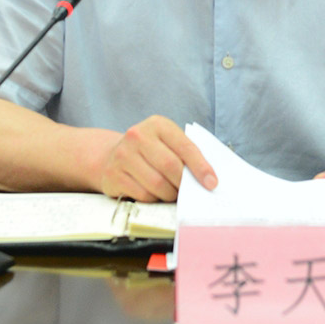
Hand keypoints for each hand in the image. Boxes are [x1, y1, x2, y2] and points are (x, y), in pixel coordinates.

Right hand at [99, 115, 216, 201]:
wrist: (112, 155)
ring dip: (170, 194)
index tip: (212, 183)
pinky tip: (155, 194)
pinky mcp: (113, 175)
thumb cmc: (149, 151)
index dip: (201, 167)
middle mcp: (138, 136)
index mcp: (157, 124)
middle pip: (170, 166)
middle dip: (184, 184)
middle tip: (191, 192)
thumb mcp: (166, 142)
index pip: (185, 146)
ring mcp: (123, 155)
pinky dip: (154, 199)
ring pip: (157, 184)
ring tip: (173, 193)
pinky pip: (143, 195)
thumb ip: (184, 154)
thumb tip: (207, 179)